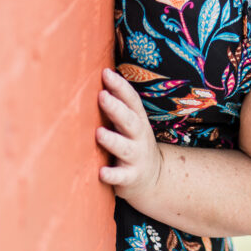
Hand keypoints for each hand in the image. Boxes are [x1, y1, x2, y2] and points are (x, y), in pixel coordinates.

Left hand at [96, 68, 161, 204]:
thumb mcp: (130, 122)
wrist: (152, 178)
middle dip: (116, 108)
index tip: (105, 73)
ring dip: (112, 140)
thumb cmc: (132, 142)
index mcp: (138, 119)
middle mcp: (139, 136)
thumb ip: (117, 105)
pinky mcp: (131, 177)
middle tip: (101, 95)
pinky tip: (101, 172)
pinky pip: (122, 176)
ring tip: (99, 133)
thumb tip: (98, 76)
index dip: (120, 86)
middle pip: (129, 120)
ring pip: (125, 147)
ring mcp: (136, 157)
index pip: (131, 100)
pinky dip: (112, 175)